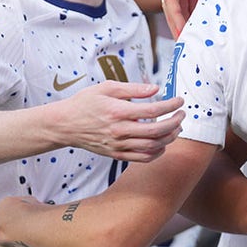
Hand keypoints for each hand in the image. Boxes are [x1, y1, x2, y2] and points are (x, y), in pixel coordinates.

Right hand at [51, 81, 184, 161]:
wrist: (65, 125)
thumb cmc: (85, 103)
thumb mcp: (106, 88)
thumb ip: (133, 89)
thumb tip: (156, 89)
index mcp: (118, 111)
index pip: (153, 110)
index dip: (171, 105)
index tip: (179, 100)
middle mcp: (119, 130)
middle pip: (156, 131)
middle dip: (175, 122)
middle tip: (181, 114)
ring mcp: (118, 145)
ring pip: (152, 146)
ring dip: (169, 138)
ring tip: (176, 127)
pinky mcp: (116, 155)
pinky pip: (142, 158)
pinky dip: (157, 153)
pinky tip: (163, 143)